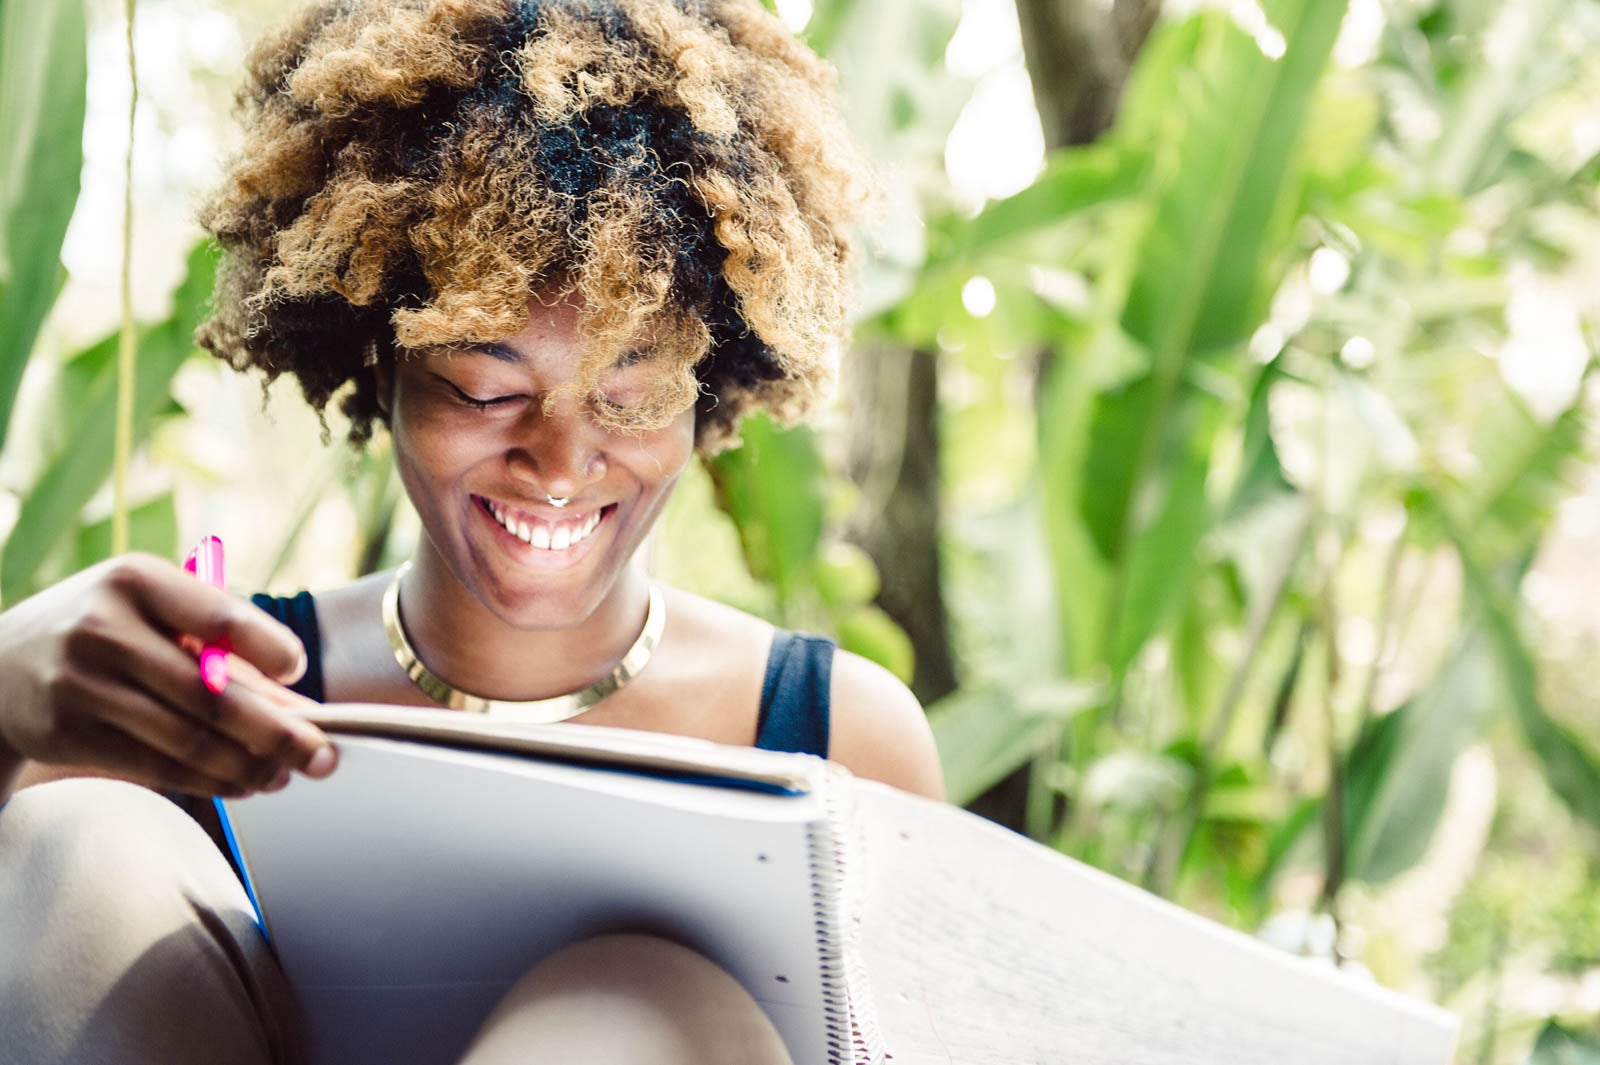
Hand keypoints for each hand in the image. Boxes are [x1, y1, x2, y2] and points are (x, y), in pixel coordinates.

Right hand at [0, 553, 336, 796]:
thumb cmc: (106, 630)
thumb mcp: (151, 610)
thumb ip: (222, 647)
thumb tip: (302, 706)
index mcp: (137, 580)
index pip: (219, 617)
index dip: (269, 648)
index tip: (298, 674)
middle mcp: (105, 628)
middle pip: (211, 694)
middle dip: (279, 732)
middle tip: (324, 756)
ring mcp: (81, 684)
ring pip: (188, 739)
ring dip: (250, 765)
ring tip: (287, 774)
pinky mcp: (67, 735)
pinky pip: (158, 766)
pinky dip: (212, 780)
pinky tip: (244, 783)